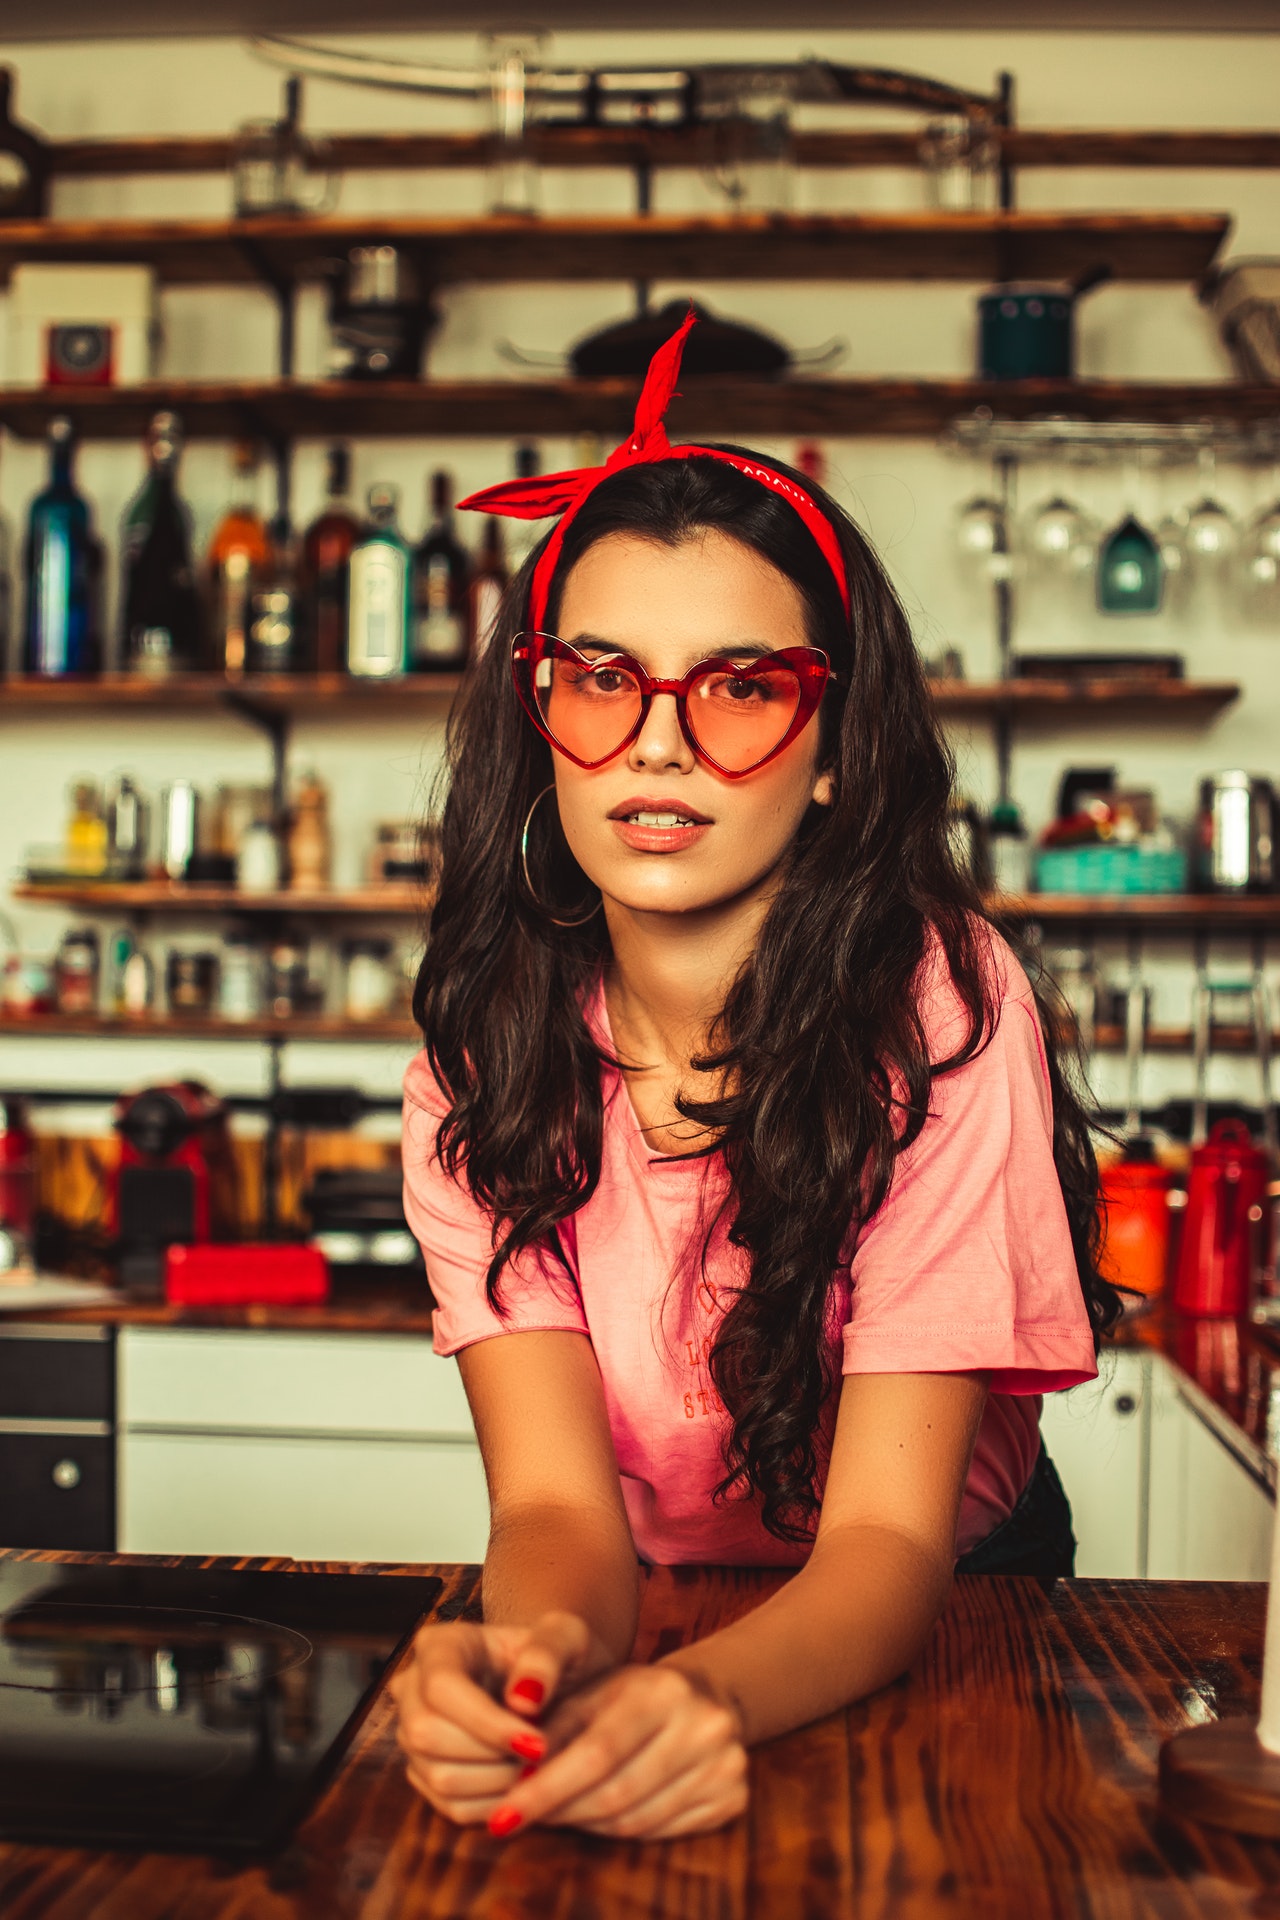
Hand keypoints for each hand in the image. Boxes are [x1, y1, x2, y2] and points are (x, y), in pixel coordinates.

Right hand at [389, 1610, 606, 1826]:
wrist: (562, 1688)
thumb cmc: (560, 1656)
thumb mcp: (567, 1636)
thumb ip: (548, 1653)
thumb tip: (523, 1701)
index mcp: (439, 1645)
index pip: (442, 1687)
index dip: (486, 1722)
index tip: (537, 1743)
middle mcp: (413, 1689)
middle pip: (427, 1735)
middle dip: (492, 1754)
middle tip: (541, 1754)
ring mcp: (413, 1736)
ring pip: (439, 1777)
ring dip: (498, 1782)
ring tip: (535, 1763)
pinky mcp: (426, 1775)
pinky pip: (452, 1806)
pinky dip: (495, 1804)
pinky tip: (524, 1781)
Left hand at [483, 1663, 747, 1841]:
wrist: (705, 1696)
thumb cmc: (633, 1694)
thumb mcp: (593, 1692)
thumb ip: (555, 1725)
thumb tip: (514, 1770)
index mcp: (664, 1689)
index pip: (596, 1752)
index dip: (546, 1788)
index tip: (503, 1815)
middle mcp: (704, 1724)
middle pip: (616, 1793)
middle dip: (562, 1811)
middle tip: (523, 1819)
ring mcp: (726, 1764)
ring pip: (638, 1820)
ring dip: (588, 1825)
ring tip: (559, 1816)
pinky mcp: (733, 1797)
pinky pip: (664, 1833)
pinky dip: (623, 1833)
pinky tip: (601, 1820)